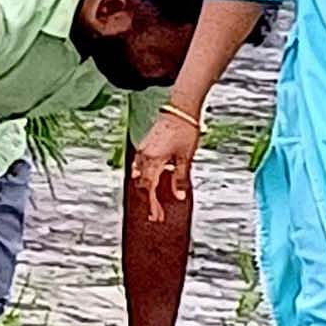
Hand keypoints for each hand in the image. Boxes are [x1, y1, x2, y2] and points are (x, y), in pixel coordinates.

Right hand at [133, 103, 202, 231]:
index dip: (152, 204)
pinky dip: (145, 176)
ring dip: (146, 189)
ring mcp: (143, 150)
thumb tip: (178, 195)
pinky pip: (140, 165)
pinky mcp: (145, 145)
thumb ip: (180, 178)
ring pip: (139, 175)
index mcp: (152, 160)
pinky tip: (155, 179)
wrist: (179, 109)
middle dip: (148, 200)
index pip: (149, 188)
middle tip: (156, 213)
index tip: (156, 215)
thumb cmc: (184, 129)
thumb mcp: (186, 157)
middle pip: (142, 184)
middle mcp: (144, 156)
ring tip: (154, 199)